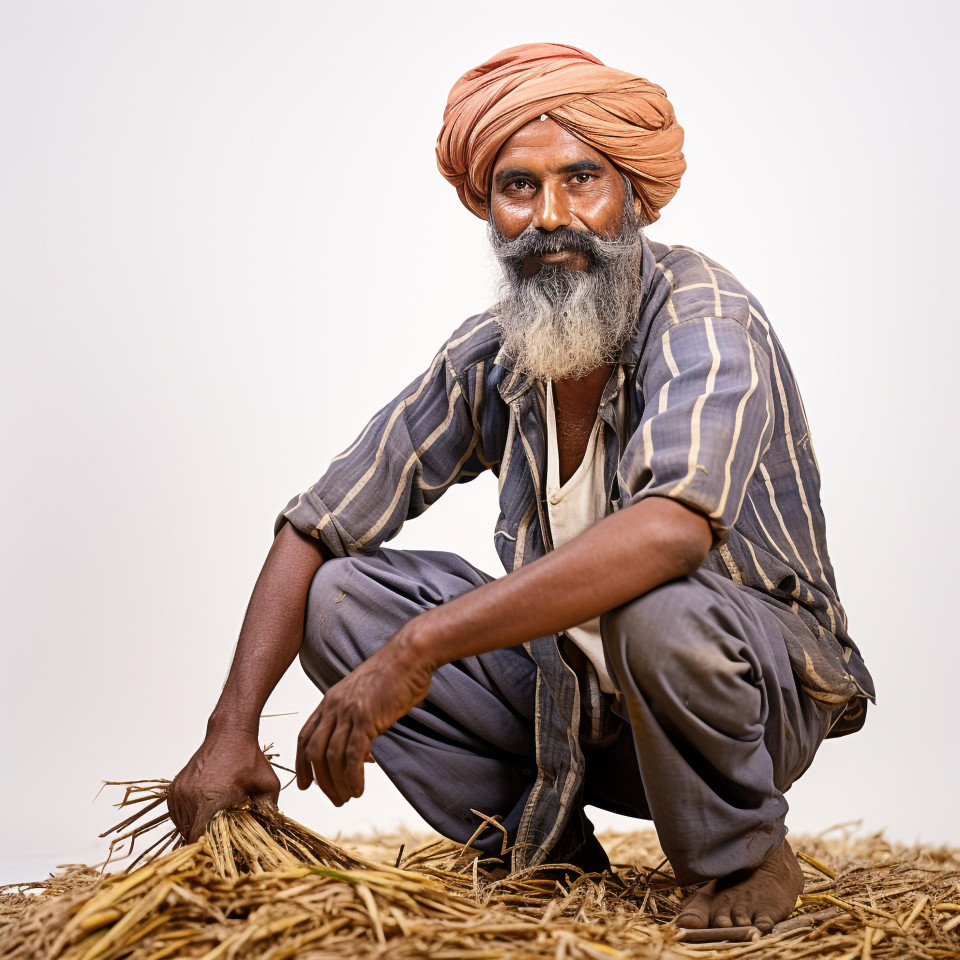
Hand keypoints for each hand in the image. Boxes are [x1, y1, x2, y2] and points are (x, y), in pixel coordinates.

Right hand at [168, 729, 280, 841]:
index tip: (221, 854)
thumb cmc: (250, 758)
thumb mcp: (268, 786)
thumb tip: (270, 835)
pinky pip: (177, 815)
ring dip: (196, 830)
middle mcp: (191, 797)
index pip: (201, 840)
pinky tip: (204, 813)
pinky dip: (189, 819)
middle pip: (191, 836)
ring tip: (213, 826)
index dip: (211, 851)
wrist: (229, 733)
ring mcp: (179, 793)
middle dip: (205, 842)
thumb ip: (269, 812)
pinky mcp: (174, 789)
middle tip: (220, 844)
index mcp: (212, 799)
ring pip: (182, 827)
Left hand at [296, 633, 432, 805]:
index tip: (304, 784)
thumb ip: (360, 722)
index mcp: (331, 700)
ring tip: (347, 798)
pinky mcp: (366, 718)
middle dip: (320, 780)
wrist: (410, 655)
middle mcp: (334, 706)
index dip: (302, 763)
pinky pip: (352, 755)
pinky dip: (352, 776)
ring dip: (337, 783)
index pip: (306, 735)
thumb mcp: (368, 698)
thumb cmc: (396, 674)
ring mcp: (348, 712)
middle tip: (332, 798)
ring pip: (331, 757)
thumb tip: (363, 753)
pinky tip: (358, 789)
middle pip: (314, 750)